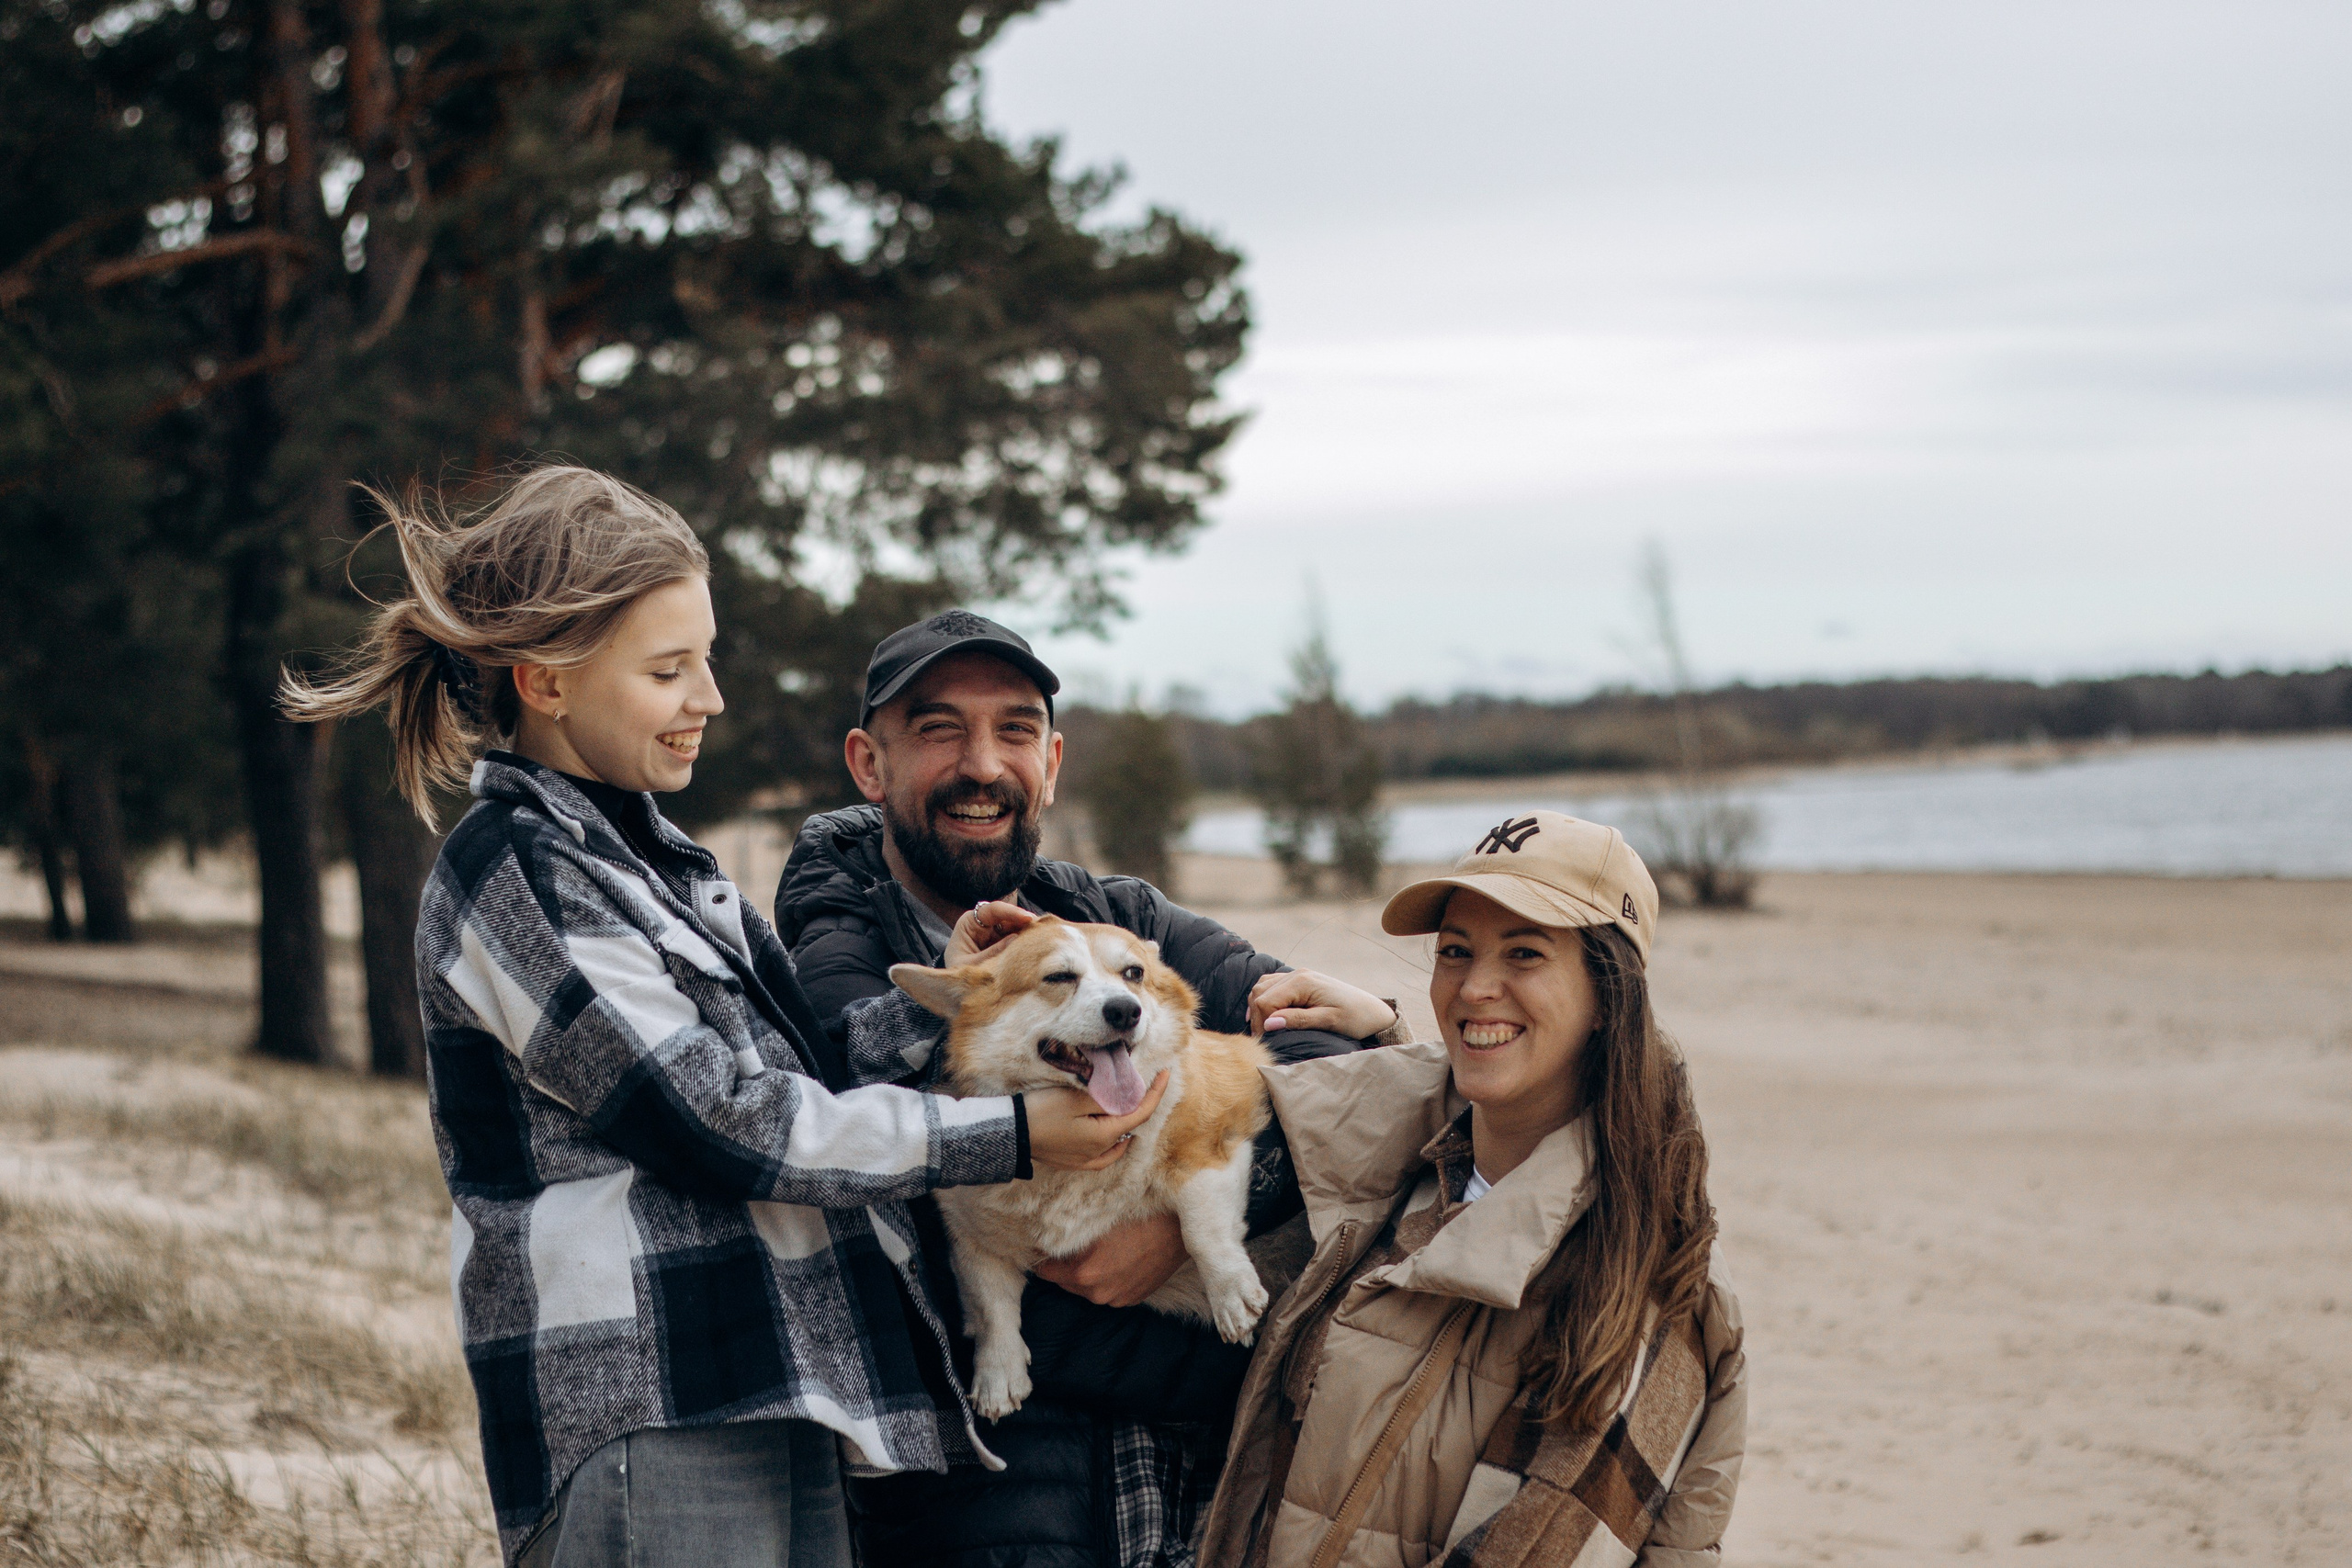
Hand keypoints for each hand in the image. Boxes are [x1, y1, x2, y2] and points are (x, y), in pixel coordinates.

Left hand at [945, 900, 1036, 966]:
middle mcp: (984, 924)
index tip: (1028, 918)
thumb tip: (1015, 939)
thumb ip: (991, 953)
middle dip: (1025, 921)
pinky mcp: (1005, 943)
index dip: (1011, 912)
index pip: (992, 910)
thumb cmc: (956, 974)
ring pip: (1016, 926)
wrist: (956, 989)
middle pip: (1009, 916)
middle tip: (1042, 930)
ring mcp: (996, 933)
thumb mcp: (970, 964)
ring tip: (1044, 938)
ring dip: (1028, 932)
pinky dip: (1027, 941)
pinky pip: (1018, 938)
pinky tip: (1038, 944)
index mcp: (969, 923)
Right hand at [1025, 1072, 1169, 1171]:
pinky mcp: (1073, 1162)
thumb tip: (1128, 1094)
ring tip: (1129, 1105)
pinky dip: (1115, 1146)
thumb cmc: (1042, 1112)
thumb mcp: (1075, 1097)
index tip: (1166, 1073)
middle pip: (1129, 1125)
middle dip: (1139, 1103)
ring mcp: (1086, 1159)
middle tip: (1143, 1082)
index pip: (1140, 1112)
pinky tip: (1116, 1142)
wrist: (1011, 1135)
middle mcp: (1099, 1151)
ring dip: (1126, 1122)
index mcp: (1104, 1135)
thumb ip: (1105, 1097)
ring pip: (1118, 1141)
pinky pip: (1103, 1157)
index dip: (1156, 1092)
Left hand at [1035, 1212, 1188, 1306]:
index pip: (1046, 1271)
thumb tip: (1044, 1238)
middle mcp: (1099, 1293)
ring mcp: (1118, 1299)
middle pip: (1065, 1282)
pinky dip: (1107, 1277)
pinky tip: (1117, 1258)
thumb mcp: (1096, 1220)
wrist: (1181, 1227)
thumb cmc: (1139, 1216)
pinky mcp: (1134, 1298)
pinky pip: (1109, 1290)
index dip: (1044, 1255)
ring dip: (1087, 1272)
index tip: (1045, 1243)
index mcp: (1084, 1274)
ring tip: (1099, 1249)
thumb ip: (1067, 1235)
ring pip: (1088, 1287)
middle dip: (1065, 1265)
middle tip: (1073, 1243)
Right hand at [1248, 969, 1397, 1039]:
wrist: (1374, 1011)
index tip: (1266, 1042)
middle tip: (1263, 1039)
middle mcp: (1297, 974)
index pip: (1265, 1001)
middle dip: (1256, 1016)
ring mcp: (1298, 975)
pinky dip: (1265, 999)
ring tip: (1263, 1029)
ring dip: (1258, 1007)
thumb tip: (1269, 1024)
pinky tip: (1268, 1016)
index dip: (1260, 1023)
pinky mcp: (1301, 981)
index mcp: (1302, 982)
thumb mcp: (1328, 1021)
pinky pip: (1273, 985)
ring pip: (1263, 987)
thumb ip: (1297, 1020)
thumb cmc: (1355, 1018)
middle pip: (1260, 992)